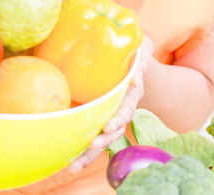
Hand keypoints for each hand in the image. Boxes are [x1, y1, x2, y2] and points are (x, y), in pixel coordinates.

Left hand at [67, 35, 153, 173]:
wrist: (132, 63)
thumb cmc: (136, 52)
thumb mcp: (144, 48)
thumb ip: (143, 58)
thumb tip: (136, 78)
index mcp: (132, 92)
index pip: (128, 108)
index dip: (120, 118)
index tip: (112, 125)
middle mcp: (122, 108)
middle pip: (116, 129)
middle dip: (105, 139)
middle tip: (94, 145)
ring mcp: (111, 115)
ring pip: (103, 138)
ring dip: (91, 152)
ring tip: (75, 165)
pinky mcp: (98, 118)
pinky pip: (91, 136)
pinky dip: (82, 152)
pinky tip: (69, 164)